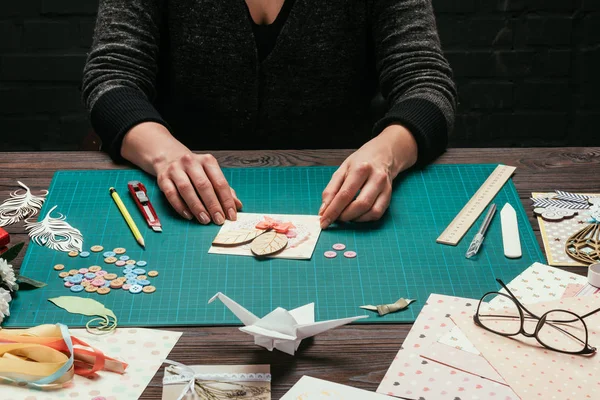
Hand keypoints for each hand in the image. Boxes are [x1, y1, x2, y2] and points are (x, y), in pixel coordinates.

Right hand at [121, 122, 241, 223]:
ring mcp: (176, 169)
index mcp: (207, 161)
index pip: (220, 182)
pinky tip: (189, 215)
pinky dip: (180, 206)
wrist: (169, 156)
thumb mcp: (211, 174)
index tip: (231, 215)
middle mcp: (191, 162)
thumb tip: (237, 205)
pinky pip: (171, 193)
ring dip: (197, 207)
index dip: (226, 200)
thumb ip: (225, 190)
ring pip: (187, 189)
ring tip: (205, 220)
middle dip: (213, 205)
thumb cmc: (195, 170)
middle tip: (218, 220)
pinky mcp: (163, 178)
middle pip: (204, 185)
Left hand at [319, 125, 417, 227]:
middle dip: (344, 216)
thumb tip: (323, 211)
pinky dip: (364, 218)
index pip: (344, 195)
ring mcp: (385, 187)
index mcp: (361, 169)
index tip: (323, 222)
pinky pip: (377, 214)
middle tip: (335, 218)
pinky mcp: (389, 196)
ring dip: (355, 219)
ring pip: (371, 212)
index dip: (333, 211)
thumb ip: (331, 190)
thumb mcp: (341, 171)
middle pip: (360, 204)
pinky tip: (357, 214)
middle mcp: (376, 178)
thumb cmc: (359, 163)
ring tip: (345, 215)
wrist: (382, 155)